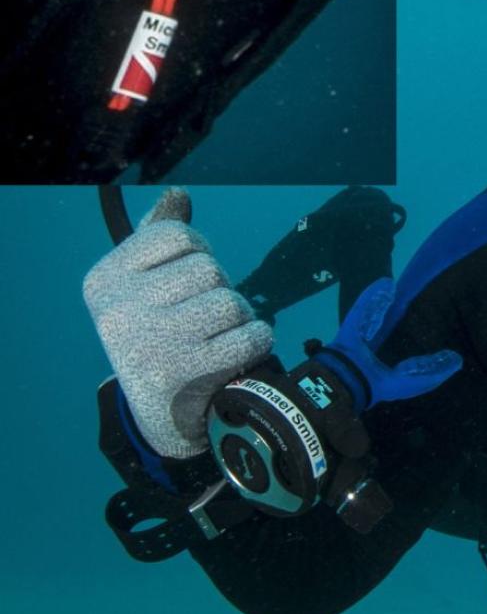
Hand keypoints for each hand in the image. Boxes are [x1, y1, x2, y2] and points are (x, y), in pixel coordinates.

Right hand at [84, 188, 273, 458]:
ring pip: (231, 301)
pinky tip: (237, 353)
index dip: (198, 252)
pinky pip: (250, 335)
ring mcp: (149, 343)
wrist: (161, 416)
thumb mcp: (144, 288)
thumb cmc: (159, 337)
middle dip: (220, 289)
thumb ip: (159, 240)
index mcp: (103, 281)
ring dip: (239, 317)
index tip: (188, 279)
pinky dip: (256, 341)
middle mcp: (118, 311)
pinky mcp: (184, 375)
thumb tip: (178, 197)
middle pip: (209, 268)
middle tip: (205, 318)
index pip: (176, 235)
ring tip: (218, 336)